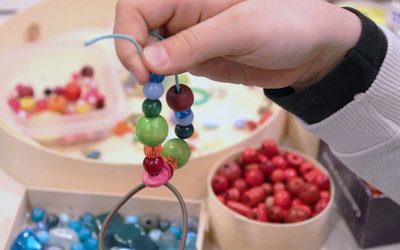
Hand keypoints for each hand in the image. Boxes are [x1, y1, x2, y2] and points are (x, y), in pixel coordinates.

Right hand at [114, 0, 360, 89]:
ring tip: (160, 93)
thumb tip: (149, 61)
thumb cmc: (285, 26)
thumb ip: (194, 43)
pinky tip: (174, 94)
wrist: (312, 51)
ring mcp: (189, 39)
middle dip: (136, 58)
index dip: (129, 37)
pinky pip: (170, 70)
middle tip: (149, 86)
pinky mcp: (198, 59)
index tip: (142, 70)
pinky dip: (165, 84)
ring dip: (149, 74)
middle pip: (138, 31)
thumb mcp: (240, 29)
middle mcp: (183, 14)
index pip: (136, 7)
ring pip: (151, 53)